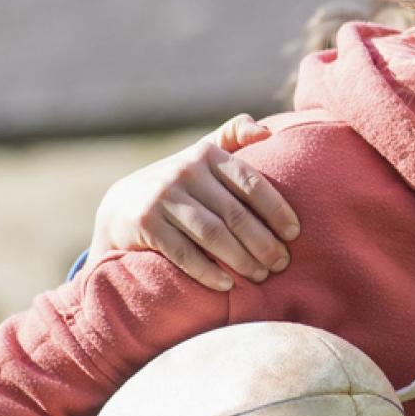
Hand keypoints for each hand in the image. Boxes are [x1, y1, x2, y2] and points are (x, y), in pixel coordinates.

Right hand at [89, 115, 298, 290]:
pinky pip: (184, 252)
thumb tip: (266, 131)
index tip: (294, 234)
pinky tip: (226, 285)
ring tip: (260, 276)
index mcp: (206, 155)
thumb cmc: (178, 186)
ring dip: (241, 259)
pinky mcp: (145, 223)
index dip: (276, 209)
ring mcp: (163, 197)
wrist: (120, 208)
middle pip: (235, 213)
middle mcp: (185, 171)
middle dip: (263, 242)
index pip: (250, 183)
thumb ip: (232, 137)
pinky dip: (207, 271)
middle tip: (281, 264)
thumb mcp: (201, 155)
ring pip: (212, 234)